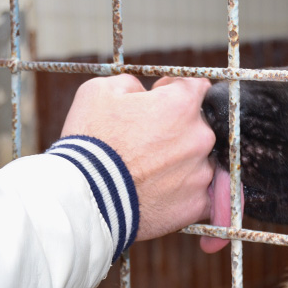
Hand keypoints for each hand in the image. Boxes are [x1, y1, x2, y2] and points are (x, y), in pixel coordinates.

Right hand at [61, 75, 214, 240]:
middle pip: (198, 127)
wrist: (86, 196)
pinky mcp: (196, 205)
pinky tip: (159, 193)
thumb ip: (131, 83)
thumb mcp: (99, 90)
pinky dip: (183, 193)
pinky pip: (198, 195)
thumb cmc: (91, 141)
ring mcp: (201, 174)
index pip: (197, 87)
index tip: (158, 102)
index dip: (174, 91)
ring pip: (199, 162)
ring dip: (180, 163)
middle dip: (177, 131)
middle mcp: (200, 138)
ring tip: (147, 173)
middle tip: (145, 144)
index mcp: (181, 105)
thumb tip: (142, 91)